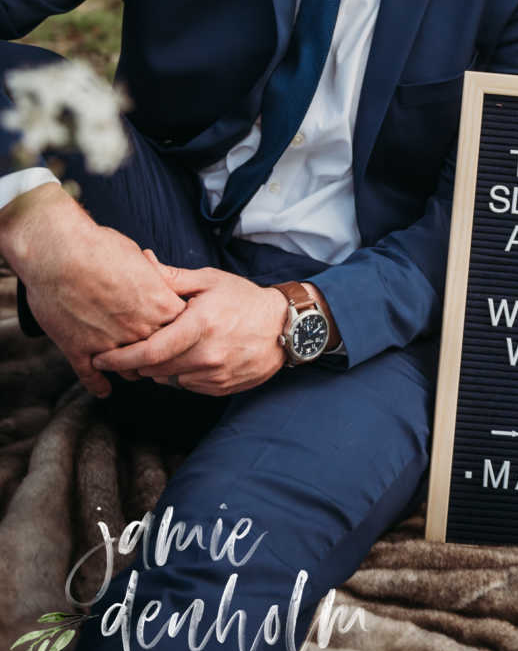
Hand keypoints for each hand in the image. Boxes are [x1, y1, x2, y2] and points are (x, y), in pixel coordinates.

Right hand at [0, 183, 186, 396]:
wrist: (59, 252)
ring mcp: (109, 343)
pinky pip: (92, 376)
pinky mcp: (79, 349)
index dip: (181, 334)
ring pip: (128, 369)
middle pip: (160, 355)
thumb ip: (153, 278)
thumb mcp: (139, 258)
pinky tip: (102, 390)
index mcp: (160, 305)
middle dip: (160, 357)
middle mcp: (139, 329)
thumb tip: (157, 280)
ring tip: (132, 368)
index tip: (178, 334)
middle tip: (159, 358)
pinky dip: (98, 385)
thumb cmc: (100, 246)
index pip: (183, 330)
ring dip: (131, 369)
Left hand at [92, 259, 288, 394]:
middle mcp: (206, 355)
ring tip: (167, 346)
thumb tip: (142, 261)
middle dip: (136, 361)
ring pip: (168, 379)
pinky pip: (186, 386)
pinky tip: (189, 356)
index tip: (100, 358)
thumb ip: (172, 278)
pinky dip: (180, 373)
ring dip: (159, 367)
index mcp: (200, 325)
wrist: (284, 327)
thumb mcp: (210, 281)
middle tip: (130, 348)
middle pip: (153, 369)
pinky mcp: (220, 388)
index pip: (149, 351)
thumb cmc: (244, 299)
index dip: (120, 358)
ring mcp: (214, 376)